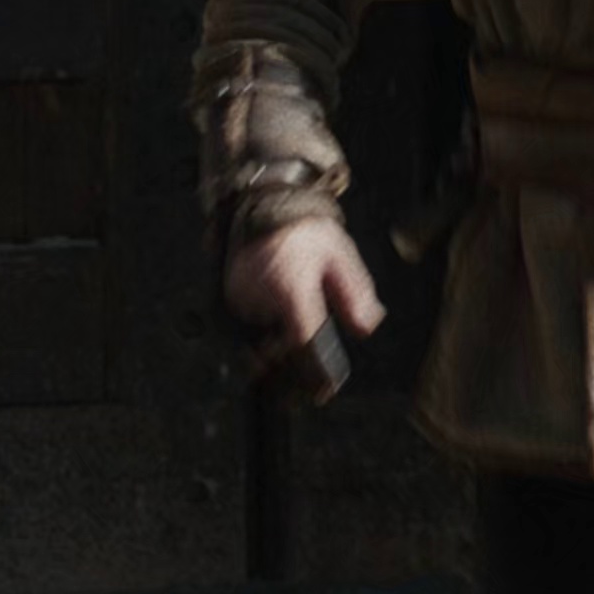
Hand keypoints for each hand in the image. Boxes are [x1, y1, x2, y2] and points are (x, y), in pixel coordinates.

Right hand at [223, 218, 385, 363]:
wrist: (268, 210)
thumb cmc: (307, 235)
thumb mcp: (341, 259)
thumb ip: (354, 296)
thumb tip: (365, 328)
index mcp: (291, 286)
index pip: (301, 340)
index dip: (313, 366)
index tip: (324, 383)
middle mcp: (260, 295)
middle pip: (279, 344)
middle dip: (296, 349)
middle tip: (309, 339)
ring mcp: (240, 298)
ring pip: (263, 337)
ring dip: (279, 335)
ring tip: (293, 302)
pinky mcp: (228, 299)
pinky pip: (248, 324)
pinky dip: (265, 323)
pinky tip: (277, 302)